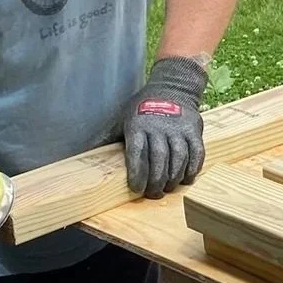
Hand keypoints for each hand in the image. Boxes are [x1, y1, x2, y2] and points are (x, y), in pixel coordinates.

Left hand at [118, 56, 208, 198]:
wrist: (172, 88)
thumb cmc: (142, 107)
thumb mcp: (121, 117)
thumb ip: (107, 137)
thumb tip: (86, 153)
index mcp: (138, 125)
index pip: (137, 152)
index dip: (137, 173)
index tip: (136, 188)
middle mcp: (159, 127)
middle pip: (159, 158)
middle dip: (156, 180)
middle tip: (153, 194)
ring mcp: (178, 128)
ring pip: (179, 157)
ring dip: (174, 177)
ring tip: (167, 188)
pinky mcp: (194, 130)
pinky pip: (196, 153)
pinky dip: (192, 169)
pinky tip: (186, 179)